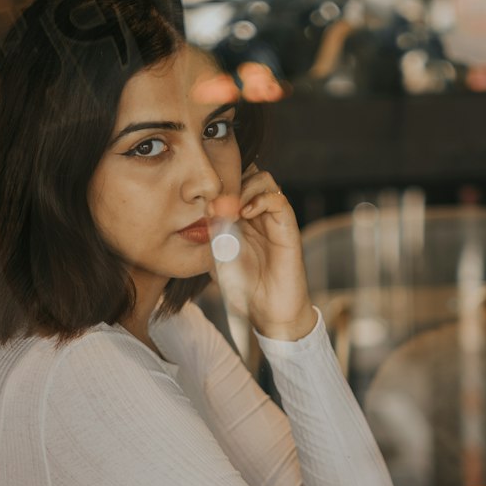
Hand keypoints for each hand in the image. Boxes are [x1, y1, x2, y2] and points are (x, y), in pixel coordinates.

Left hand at [211, 169, 312, 341]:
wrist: (270, 312)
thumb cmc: (245, 289)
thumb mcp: (217, 259)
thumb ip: (209, 237)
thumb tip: (198, 215)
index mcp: (241, 219)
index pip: (232, 184)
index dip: (218, 185)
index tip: (202, 204)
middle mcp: (259, 214)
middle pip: (248, 174)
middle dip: (230, 182)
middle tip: (214, 202)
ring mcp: (274, 219)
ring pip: (264, 180)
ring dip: (244, 188)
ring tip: (230, 209)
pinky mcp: (288, 227)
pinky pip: (278, 199)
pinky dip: (260, 200)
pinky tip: (245, 214)